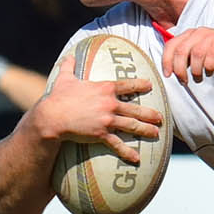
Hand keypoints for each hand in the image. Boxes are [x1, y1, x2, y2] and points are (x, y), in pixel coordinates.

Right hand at [35, 56, 162, 162]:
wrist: (52, 116)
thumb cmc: (58, 97)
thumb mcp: (65, 78)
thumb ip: (69, 67)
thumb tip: (69, 56)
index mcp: (104, 88)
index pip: (127, 85)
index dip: (140, 85)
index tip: (150, 85)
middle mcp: (110, 103)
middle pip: (135, 109)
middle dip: (149, 114)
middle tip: (161, 117)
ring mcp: (107, 119)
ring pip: (131, 125)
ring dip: (145, 129)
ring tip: (156, 133)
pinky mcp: (101, 134)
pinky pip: (117, 144)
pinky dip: (127, 151)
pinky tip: (136, 158)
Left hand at [161, 26, 213, 84]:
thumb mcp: (201, 55)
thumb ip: (188, 59)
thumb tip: (174, 71)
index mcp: (190, 35)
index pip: (171, 45)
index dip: (166, 61)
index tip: (167, 75)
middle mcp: (198, 33)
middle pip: (180, 51)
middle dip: (179, 70)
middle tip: (184, 81)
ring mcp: (210, 37)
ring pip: (195, 55)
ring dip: (195, 71)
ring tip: (199, 78)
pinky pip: (210, 56)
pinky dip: (208, 68)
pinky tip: (210, 72)